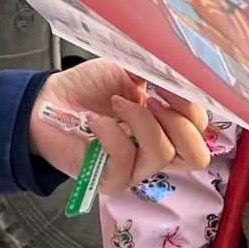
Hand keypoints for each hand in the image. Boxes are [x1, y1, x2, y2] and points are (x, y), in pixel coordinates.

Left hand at [24, 60, 210, 206]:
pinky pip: (123, 158)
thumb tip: (181, 68)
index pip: (201, 131)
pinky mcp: (106, 178)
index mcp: (167, 130)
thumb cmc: (88, 88)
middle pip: (196, 156)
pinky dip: (111, 131)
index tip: (172, 79)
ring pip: (161, 153)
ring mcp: (133, 170)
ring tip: (117, 103)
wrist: (47, 101)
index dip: (194, 105)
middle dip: (180, 120)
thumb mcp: (130, 71)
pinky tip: (95, 119)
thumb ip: (158, 73)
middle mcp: (155, 153)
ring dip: (141, 120)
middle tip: (154, 97)